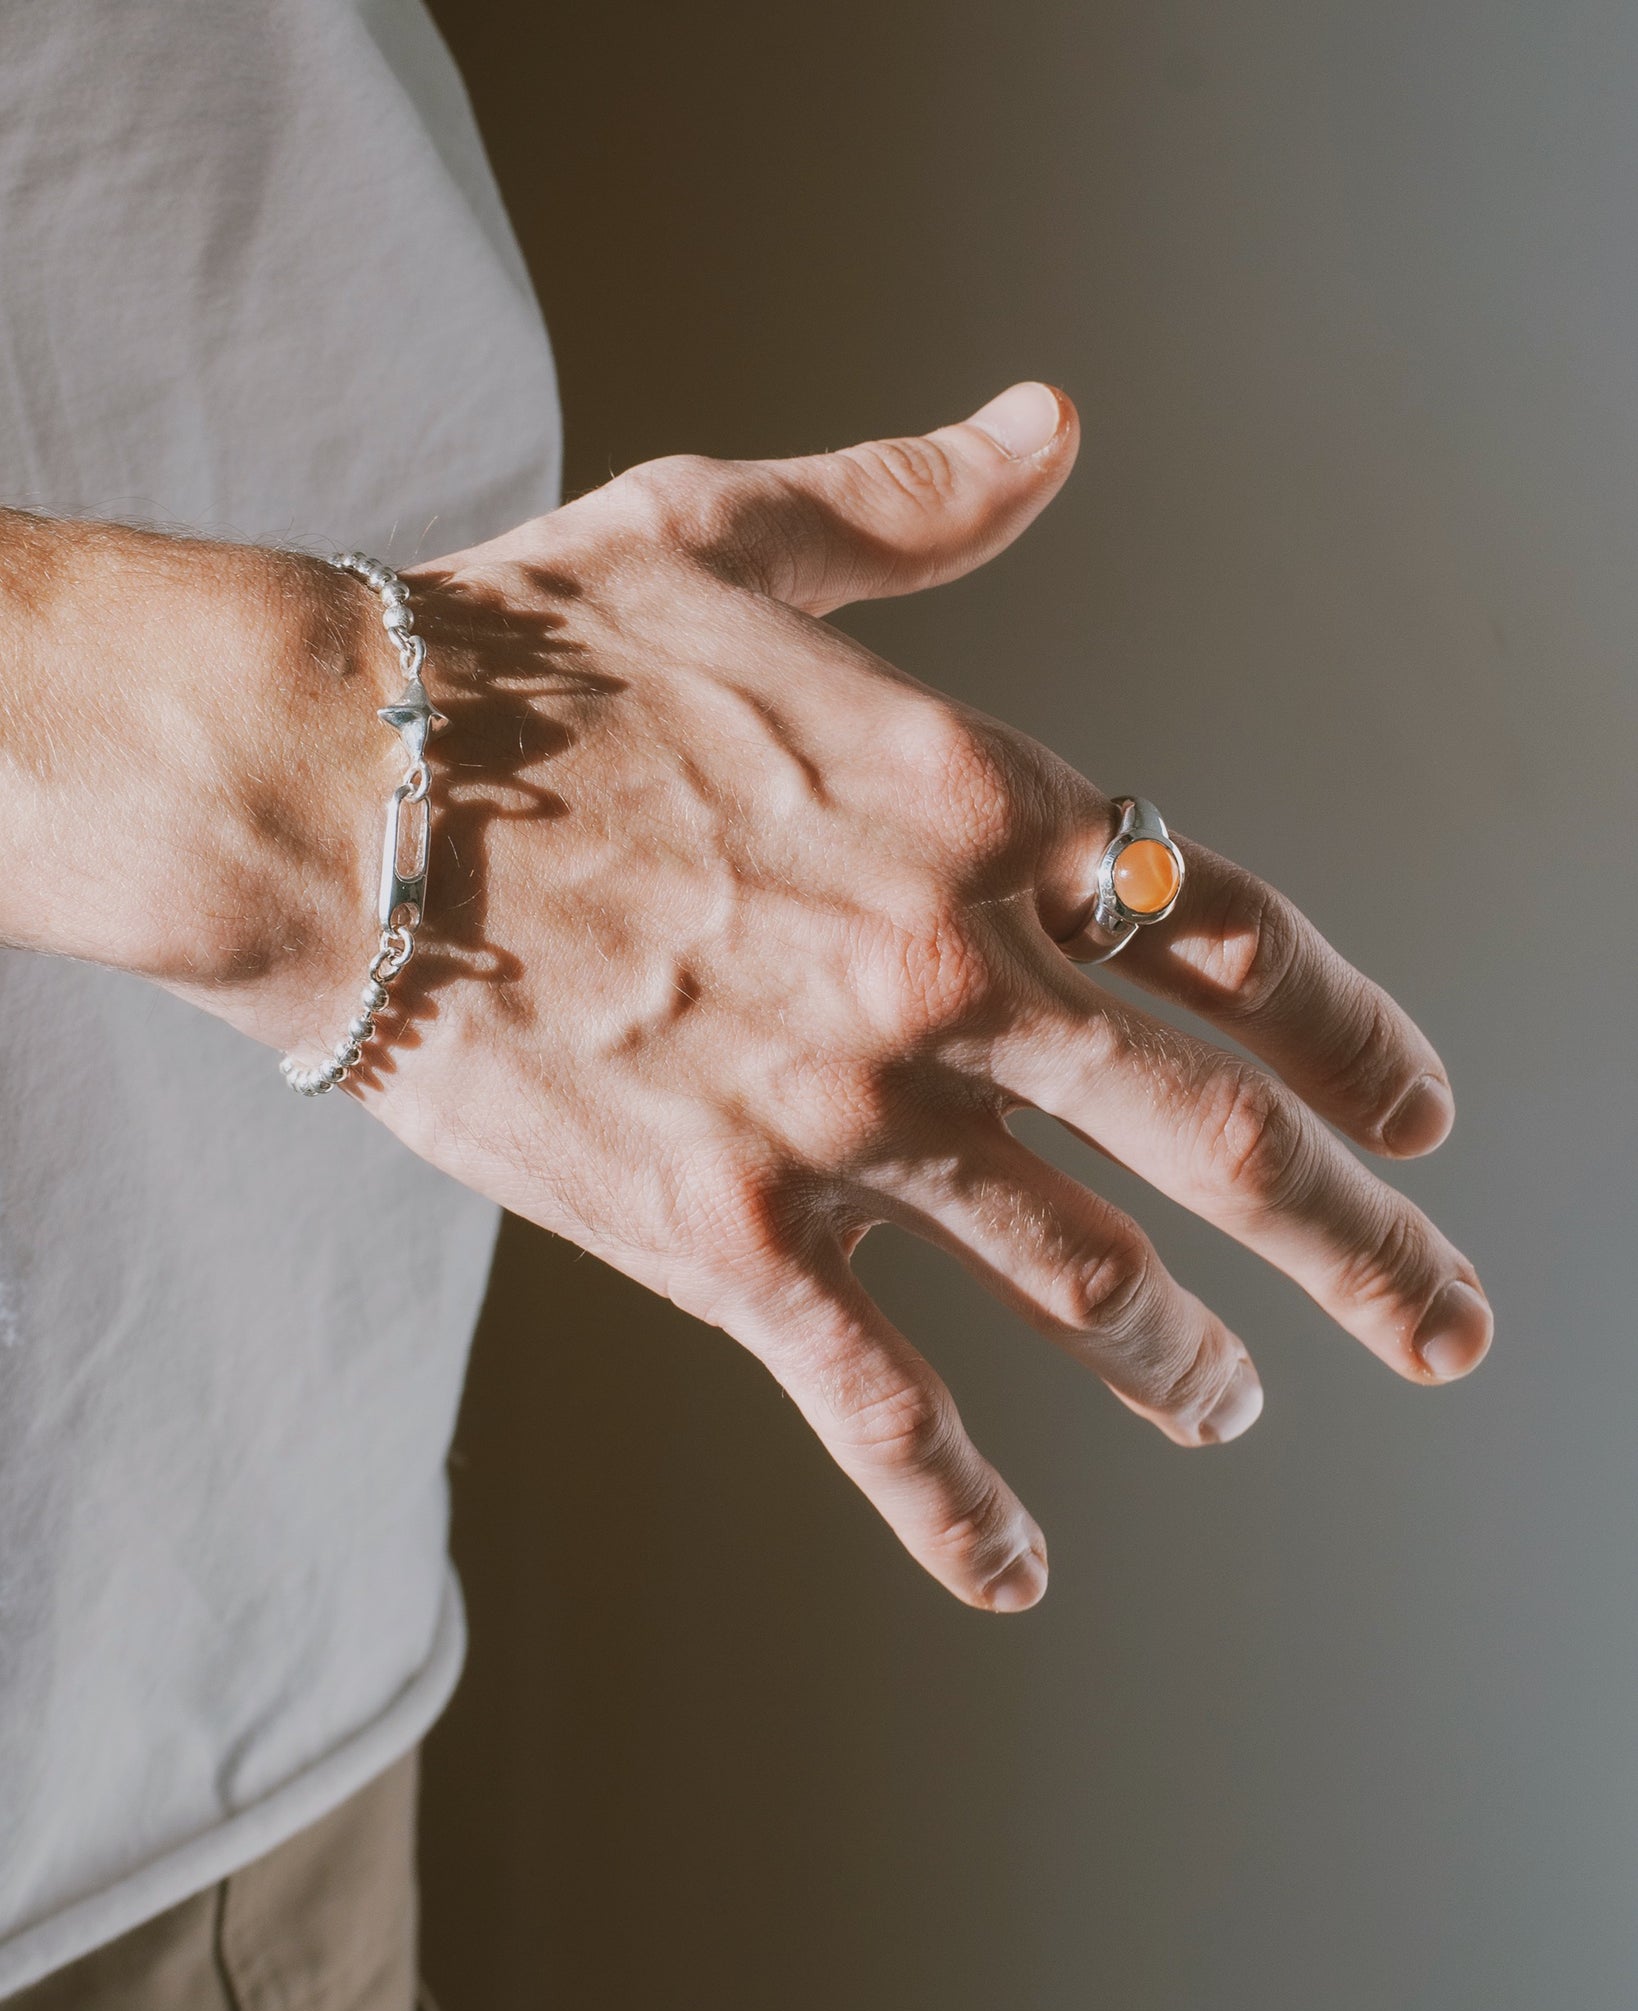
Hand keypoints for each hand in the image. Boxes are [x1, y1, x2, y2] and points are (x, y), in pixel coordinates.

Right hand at [2, 386, 1490, 1611]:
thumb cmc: (523, 651)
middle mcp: (952, 966)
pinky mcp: (728, 1235)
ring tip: (1234, 1410)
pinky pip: (884, 1402)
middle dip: (1359, 1249)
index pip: (1235, 934)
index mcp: (981, 798)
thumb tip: (1050, 422)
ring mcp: (852, 1116)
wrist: (330, 786)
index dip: (1349, 1038)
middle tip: (1447, 1326)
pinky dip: (962, 1503)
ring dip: (1186, 1365)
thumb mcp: (732, 532)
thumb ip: (916, 503)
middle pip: (1219, 1138)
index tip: (1417, 1113)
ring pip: (1084, 1279)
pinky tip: (1017, 1569)